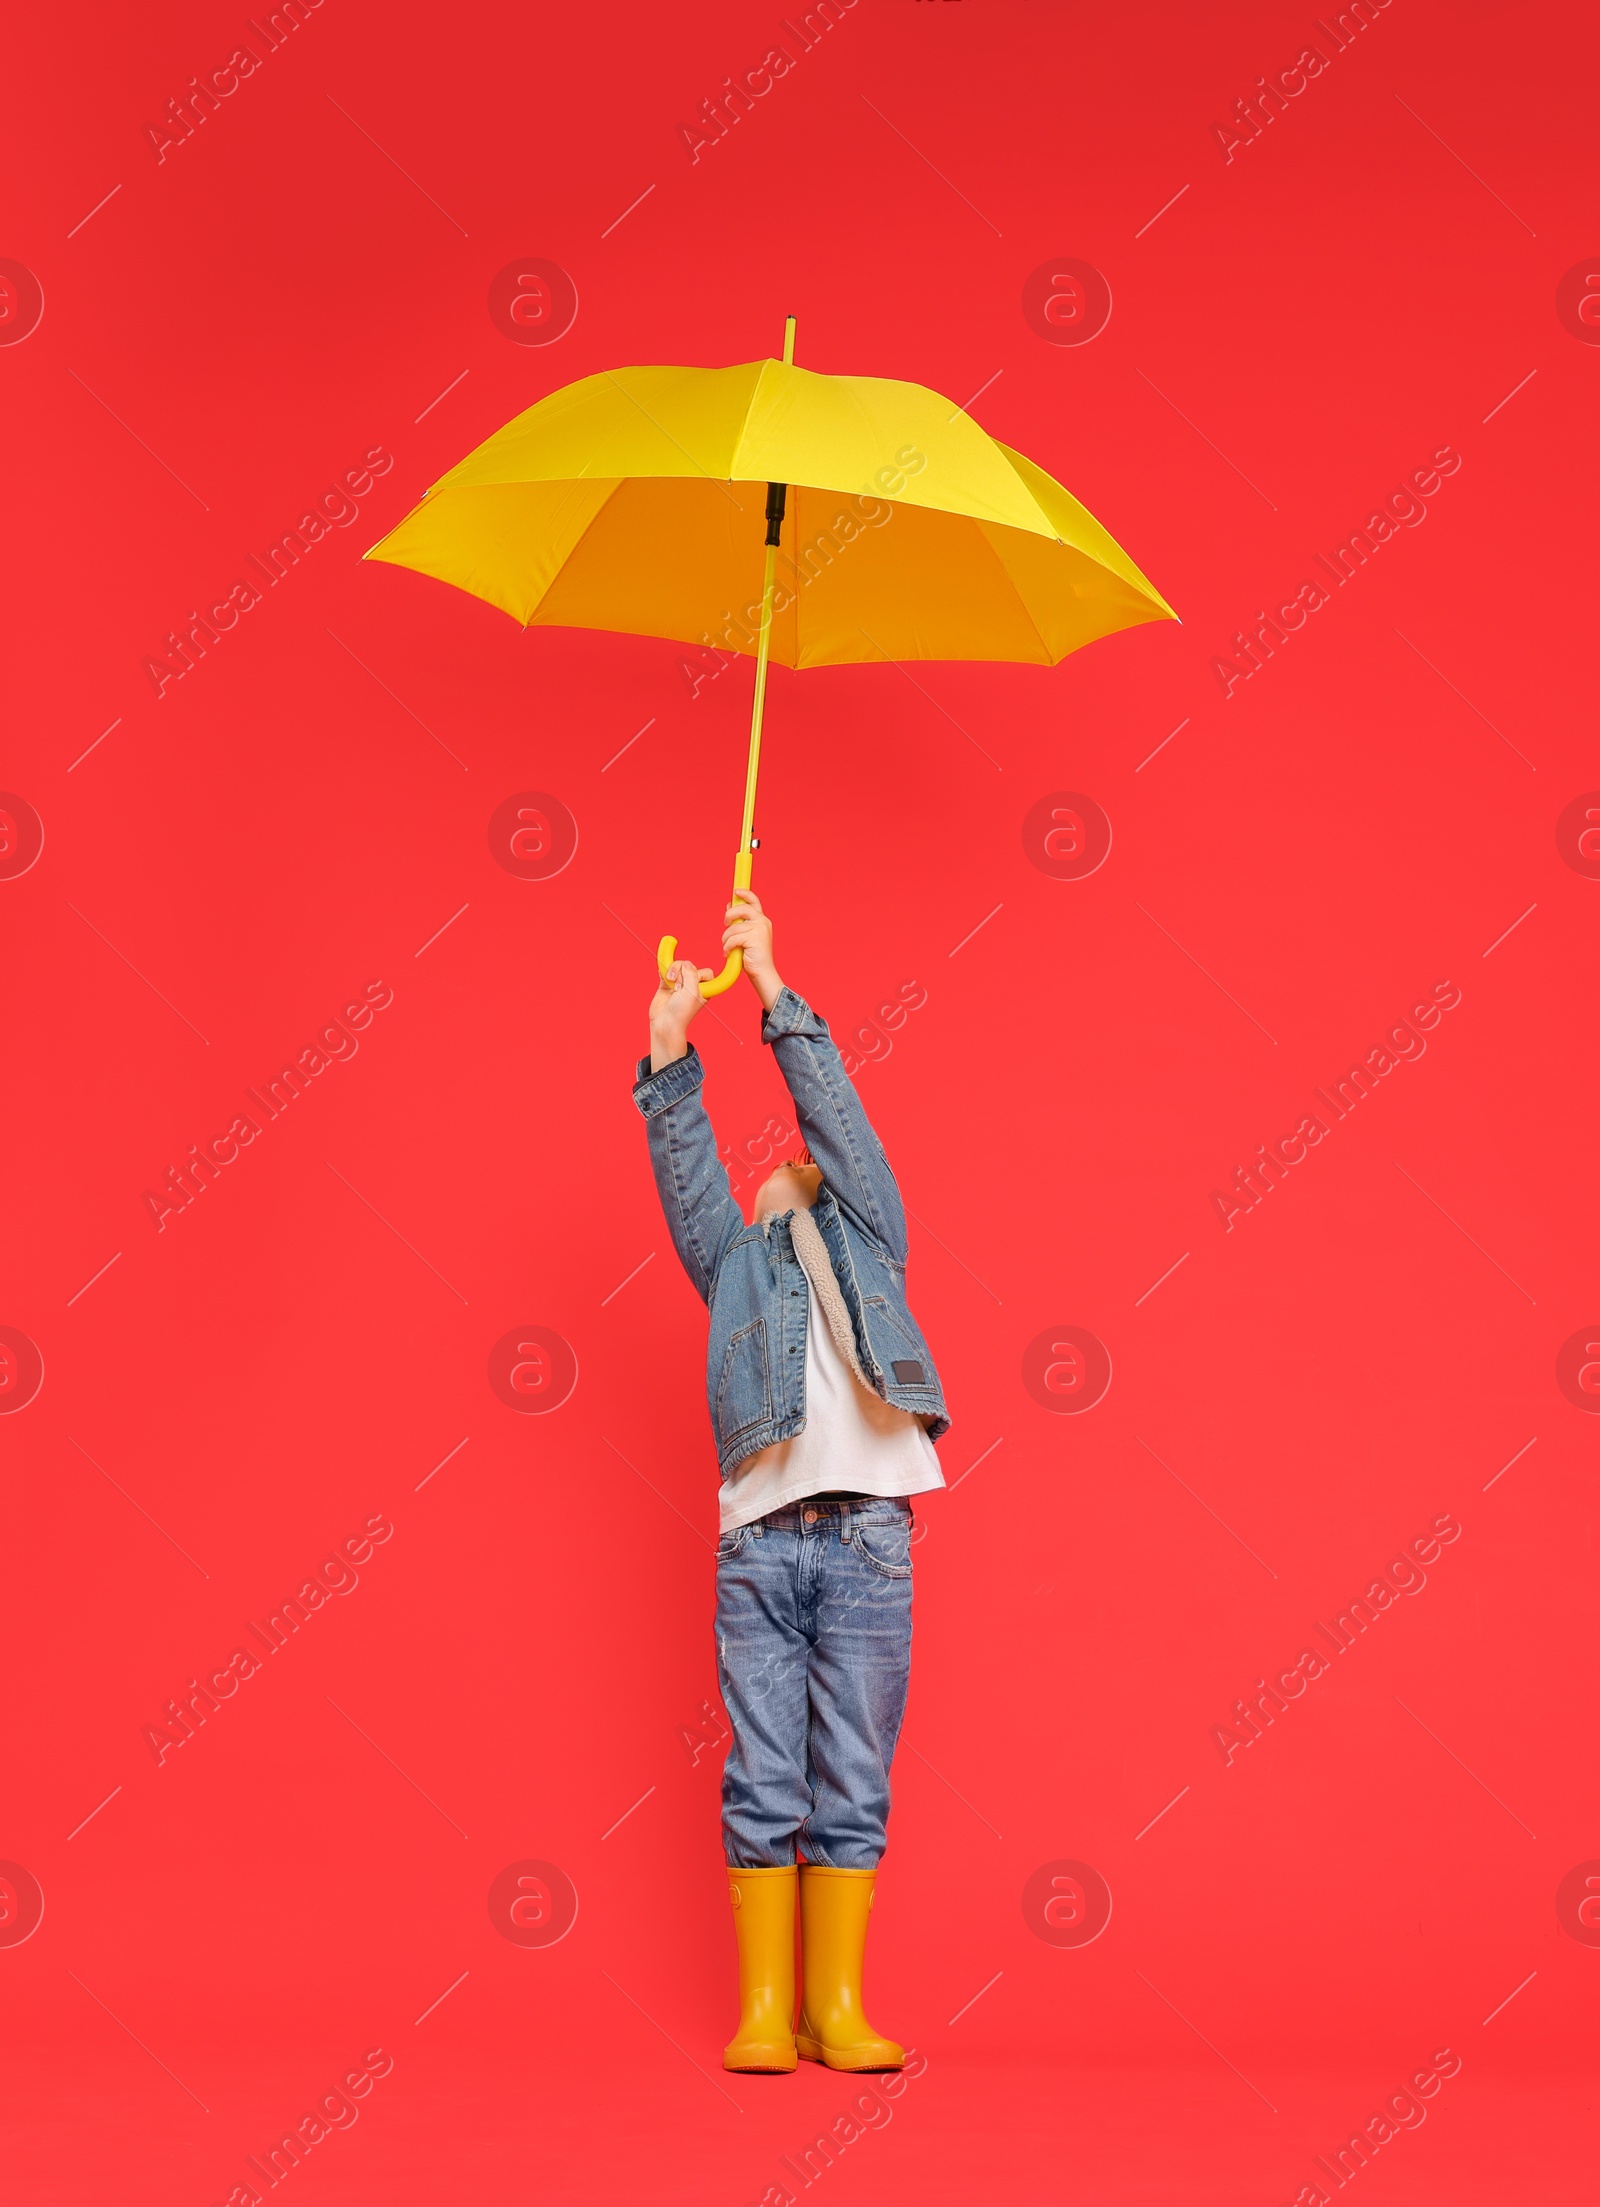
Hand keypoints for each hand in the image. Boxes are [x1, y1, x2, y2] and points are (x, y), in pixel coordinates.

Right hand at [649, 959, 710, 1070]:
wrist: (665, 1022)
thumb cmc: (681, 1012)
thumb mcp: (692, 991)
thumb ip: (691, 974)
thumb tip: (685, 963)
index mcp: (704, 989)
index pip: (707, 973)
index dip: (700, 974)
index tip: (694, 985)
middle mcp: (692, 986)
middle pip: (689, 966)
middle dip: (683, 974)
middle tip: (679, 989)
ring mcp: (679, 984)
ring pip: (677, 966)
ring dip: (673, 973)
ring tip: (670, 984)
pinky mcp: (667, 983)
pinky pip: (666, 970)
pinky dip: (664, 971)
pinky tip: (664, 979)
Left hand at [722, 888, 784, 1012]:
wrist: (763, 972)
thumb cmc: (753, 956)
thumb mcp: (746, 935)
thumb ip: (740, 922)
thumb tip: (729, 906)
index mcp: (762, 920)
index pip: (754, 901)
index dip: (745, 894)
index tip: (736, 891)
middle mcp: (762, 922)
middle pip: (741, 909)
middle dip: (729, 915)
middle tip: (725, 924)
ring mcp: (759, 929)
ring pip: (733, 928)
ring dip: (726, 939)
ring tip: (727, 948)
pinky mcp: (754, 938)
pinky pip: (732, 938)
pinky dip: (727, 947)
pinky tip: (728, 953)